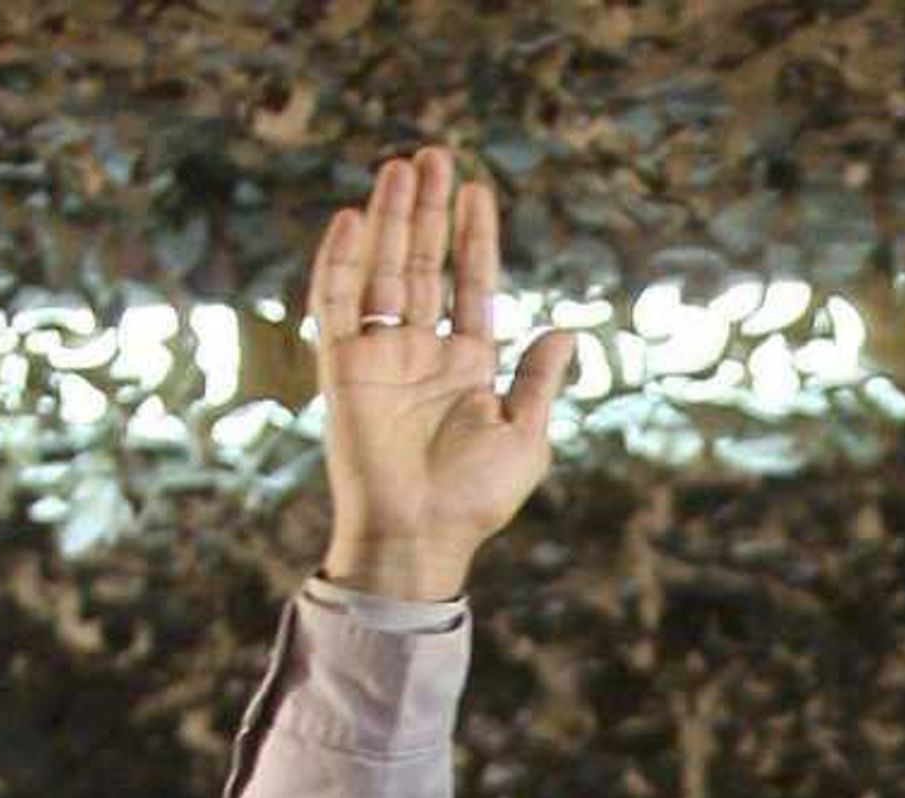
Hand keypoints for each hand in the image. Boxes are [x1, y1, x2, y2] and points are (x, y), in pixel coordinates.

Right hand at [311, 147, 577, 600]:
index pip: (471, 286)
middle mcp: (421, 351)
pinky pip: (338, 302)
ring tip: (402, 167)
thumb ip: (539, 382)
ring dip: (393, 219)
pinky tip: (357, 217)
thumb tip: (566, 332)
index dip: (475, 240)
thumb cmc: (476, 498)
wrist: (423, 534)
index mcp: (467, 365)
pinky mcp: (342, 366)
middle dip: (430, 212)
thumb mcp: (525, 435)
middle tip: (436, 156)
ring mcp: (380, 354)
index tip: (480, 192)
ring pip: (385, 270)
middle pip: (424, 264)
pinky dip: (344, 260)